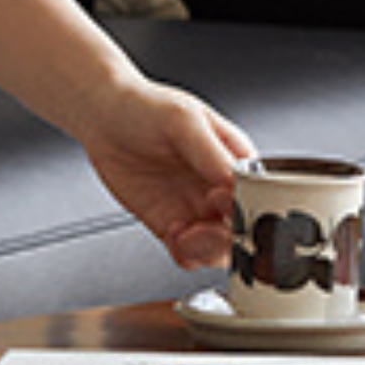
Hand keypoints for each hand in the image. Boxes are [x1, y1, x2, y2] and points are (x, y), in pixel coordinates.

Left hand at [80, 77, 256, 269]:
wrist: (104, 116)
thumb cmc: (146, 107)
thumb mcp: (183, 120)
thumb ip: (212, 154)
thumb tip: (236, 183)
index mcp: (238, 164)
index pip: (261, 199)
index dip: (247, 209)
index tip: (221, 201)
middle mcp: (224, 192)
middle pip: (246, 233)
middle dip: (228, 238)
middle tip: (203, 225)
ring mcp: (200, 212)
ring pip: (221, 252)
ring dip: (205, 250)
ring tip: (183, 231)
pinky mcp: (175, 227)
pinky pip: (191, 256)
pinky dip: (185, 253)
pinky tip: (171, 232)